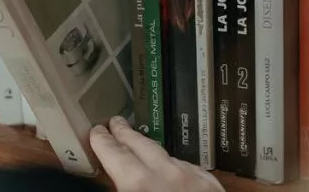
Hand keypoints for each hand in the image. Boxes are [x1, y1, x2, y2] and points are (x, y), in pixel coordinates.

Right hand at [90, 117, 223, 191]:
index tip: (97, 130)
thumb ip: (121, 183)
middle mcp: (167, 174)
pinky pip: (189, 169)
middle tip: (116, 122)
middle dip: (126, 134)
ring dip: (151, 150)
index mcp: (139, 183)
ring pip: (167, 156)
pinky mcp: (212, 186)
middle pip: (142, 146)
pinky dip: (175, 166)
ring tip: (139, 144)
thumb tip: (114, 173)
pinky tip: (172, 168)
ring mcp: (193, 178)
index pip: (114, 154)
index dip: (102, 141)